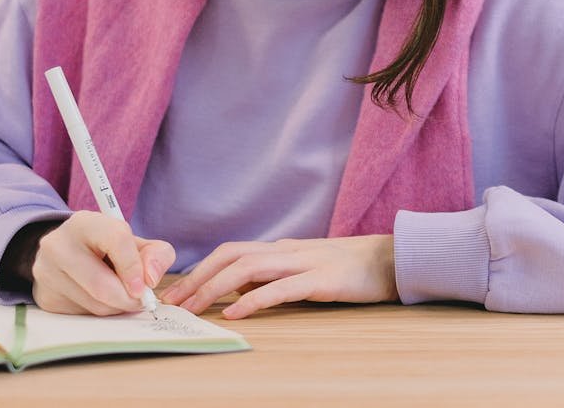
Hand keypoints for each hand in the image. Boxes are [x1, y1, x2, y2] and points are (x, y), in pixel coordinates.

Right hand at [30, 210, 175, 315]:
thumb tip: (151, 279)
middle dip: (128, 298)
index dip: (134, 266)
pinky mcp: (45, 297)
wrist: (67, 254)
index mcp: (85, 223)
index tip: (145, 286)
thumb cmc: (108, 248)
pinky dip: (100, 312)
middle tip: (141, 301)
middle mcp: (59, 244)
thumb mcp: (136, 243)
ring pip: (94, 303)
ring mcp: (47, 272)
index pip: (115, 239)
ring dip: (116, 307)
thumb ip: (157, 254)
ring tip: (121, 297)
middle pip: (101, 283)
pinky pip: (82, 315)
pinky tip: (101, 299)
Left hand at [159, 235, 397, 318]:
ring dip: (215, 287)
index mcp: (280, 249)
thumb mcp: (304, 272)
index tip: (176, 293)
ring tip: (194, 308)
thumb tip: (239, 294)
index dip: (201, 270)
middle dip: (198, 277)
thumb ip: (273, 279)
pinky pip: (281, 287)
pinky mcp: (321, 279)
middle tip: (173, 302)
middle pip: (231, 255)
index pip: (230, 252)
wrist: (390, 260)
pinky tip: (235, 313)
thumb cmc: (348, 270)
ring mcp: (304, 262)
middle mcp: (286, 251)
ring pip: (248, 267)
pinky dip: (254, 300)